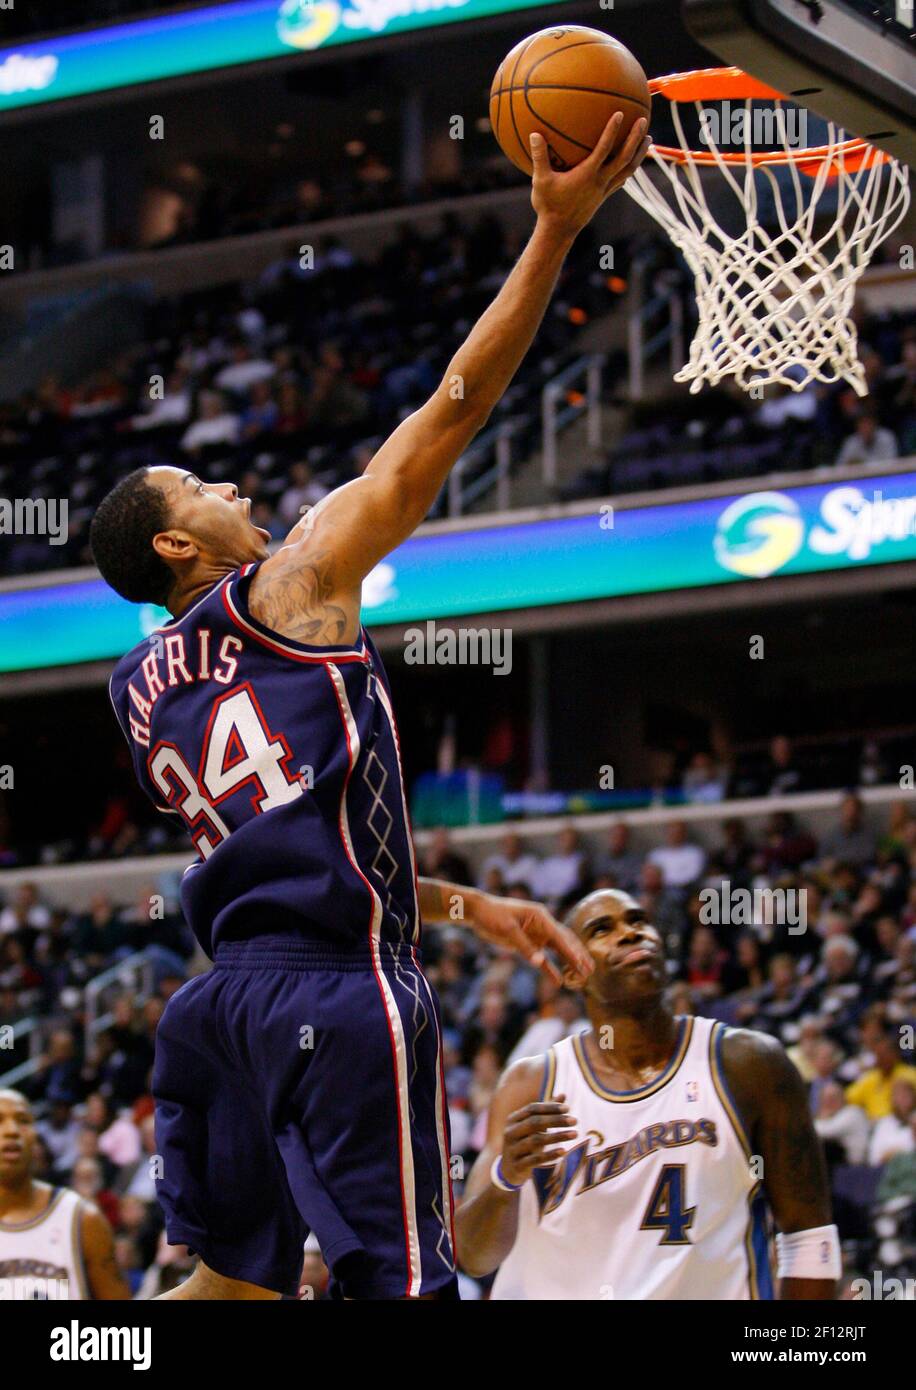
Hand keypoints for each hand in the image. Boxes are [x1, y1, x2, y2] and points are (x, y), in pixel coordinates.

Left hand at [462, 889, 592, 986]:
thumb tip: (539, 963)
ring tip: (583, 974)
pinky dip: (550, 969)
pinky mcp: (529, 943)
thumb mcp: (507, 930)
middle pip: (565, 942)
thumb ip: (524, 946)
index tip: (582, 963)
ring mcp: (537, 935)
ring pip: (558, 950)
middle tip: (591, 970)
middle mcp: (543, 925)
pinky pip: (543, 958)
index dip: (572, 951)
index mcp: (541, 917)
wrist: (479, 912)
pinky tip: (558, 982)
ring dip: (569, 962)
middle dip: (578, 956)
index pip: (560, 936)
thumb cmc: (492, 915)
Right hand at [501, 1096, 577, 1186]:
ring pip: (536, 1140)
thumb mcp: (534, 1127)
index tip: (568, 1109)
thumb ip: (547, 1111)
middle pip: (534, 1123)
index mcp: (513, 1119)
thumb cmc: (525, 1142)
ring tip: (575, 1134)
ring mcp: (512, 1149)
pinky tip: (563, 1151)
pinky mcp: (517, 1165)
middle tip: (575, 1120)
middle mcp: (510, 1132)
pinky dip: (550, 1155)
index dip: (549, 1107)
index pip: (532, 1109)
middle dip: (556, 1120)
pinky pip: (535, 1159)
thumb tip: (564, 1095)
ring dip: (557, 1136)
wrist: (509, 1170)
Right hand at [530, 112, 649, 239]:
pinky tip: (632, 161)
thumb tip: (534, 134)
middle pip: (624, 158)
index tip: (620, 113)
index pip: (604, 149)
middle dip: (635, 138)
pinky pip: (621, 180)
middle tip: (643, 120)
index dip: (612, 130)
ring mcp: (604, 190)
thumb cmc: (548, 206)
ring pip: (628, 170)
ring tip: (648, 139)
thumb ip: (539, 157)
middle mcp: (600, 181)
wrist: (558, 232)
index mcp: (587, 175)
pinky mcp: (603, 196)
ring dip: (639, 154)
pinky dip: (629, 168)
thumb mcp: (540, 181)